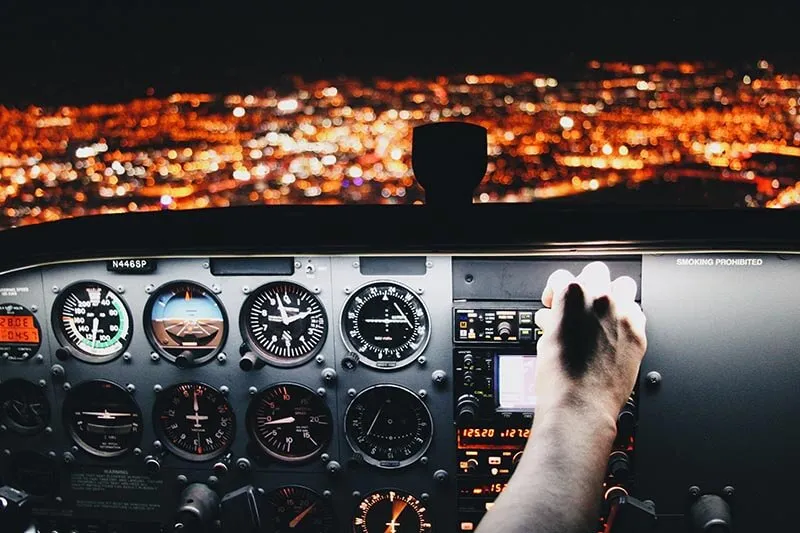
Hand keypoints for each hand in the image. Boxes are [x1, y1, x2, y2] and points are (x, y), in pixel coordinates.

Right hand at [534, 262, 646, 421]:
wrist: (580, 405)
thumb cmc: (560, 378)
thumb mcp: (545, 341)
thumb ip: (553, 321)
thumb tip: (553, 318)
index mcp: (571, 296)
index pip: (561, 277)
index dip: (554, 290)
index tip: (553, 302)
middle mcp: (599, 299)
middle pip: (595, 271)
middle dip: (585, 284)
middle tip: (579, 303)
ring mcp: (622, 314)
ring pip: (624, 285)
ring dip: (612, 294)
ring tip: (602, 312)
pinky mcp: (638, 333)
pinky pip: (637, 312)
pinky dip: (627, 317)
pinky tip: (615, 331)